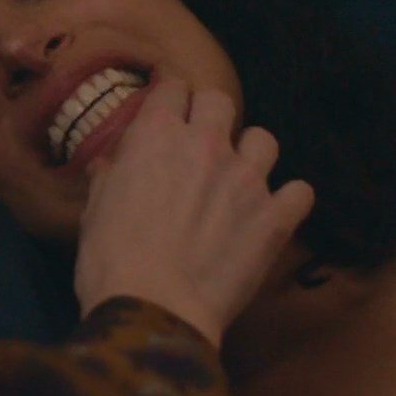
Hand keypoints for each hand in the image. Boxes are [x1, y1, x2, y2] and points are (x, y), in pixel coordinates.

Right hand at [71, 74, 313, 347]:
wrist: (155, 308)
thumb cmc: (111, 259)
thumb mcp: (95, 209)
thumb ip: (109, 177)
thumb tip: (111, 164)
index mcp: (157, 134)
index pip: (172, 88)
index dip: (169, 99)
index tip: (167, 112)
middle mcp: (207, 144)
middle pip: (220, 101)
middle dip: (210, 115)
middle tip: (200, 143)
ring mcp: (247, 179)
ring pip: (265, 140)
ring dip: (252, 154)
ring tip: (240, 177)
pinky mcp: (275, 218)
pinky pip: (300, 192)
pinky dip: (288, 200)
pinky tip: (274, 213)